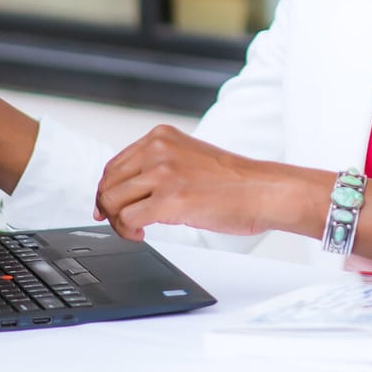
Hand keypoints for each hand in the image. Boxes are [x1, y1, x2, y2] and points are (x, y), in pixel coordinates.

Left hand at [92, 125, 298, 241]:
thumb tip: (124, 191)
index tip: (108, 209)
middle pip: (108, 184)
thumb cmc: (233, 181)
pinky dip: (130, 232)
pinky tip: (144, 234)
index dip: (107, 191)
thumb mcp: (189, 158)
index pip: (114, 165)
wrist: (263, 190)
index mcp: (161, 136)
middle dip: (109, 210)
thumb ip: (158, 166)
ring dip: (119, 223)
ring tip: (137, 230)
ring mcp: (163, 173)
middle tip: (125, 225)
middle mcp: (158, 149)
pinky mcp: (170, 199)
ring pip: (112, 202)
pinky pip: (128, 219)